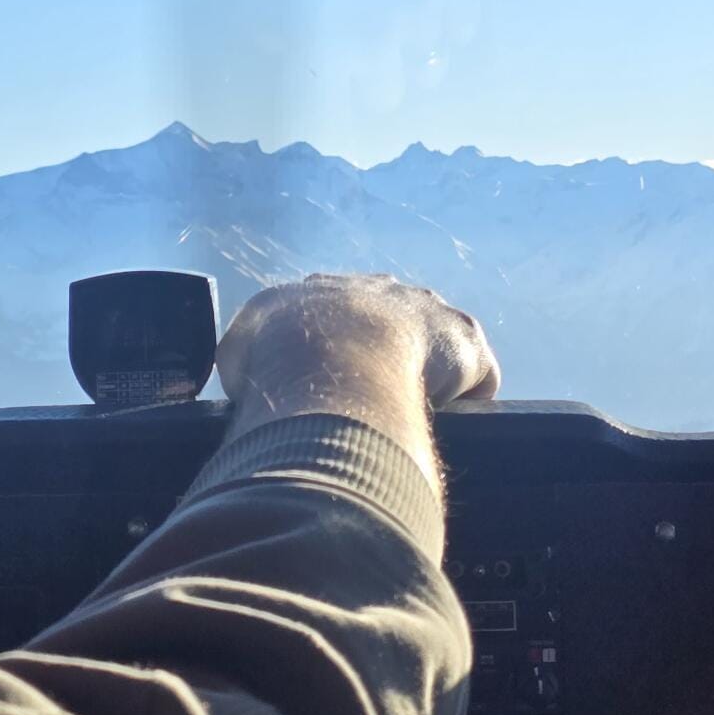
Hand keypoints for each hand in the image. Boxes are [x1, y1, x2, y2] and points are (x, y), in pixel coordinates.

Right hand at [217, 274, 499, 480]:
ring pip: (433, 343)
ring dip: (427, 375)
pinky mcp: (463, 340)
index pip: (334, 315)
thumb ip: (246, 361)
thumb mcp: (239, 354)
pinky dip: (465, 398)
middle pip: (388, 322)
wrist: (327, 354)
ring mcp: (425, 310)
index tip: (332, 381)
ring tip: (413, 417)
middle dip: (385, 355)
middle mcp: (377, 290)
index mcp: (323, 290)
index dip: (335, 350)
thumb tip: (246, 383)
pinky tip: (449, 424)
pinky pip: (474, 374)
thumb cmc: (275, 360)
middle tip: (373, 402)